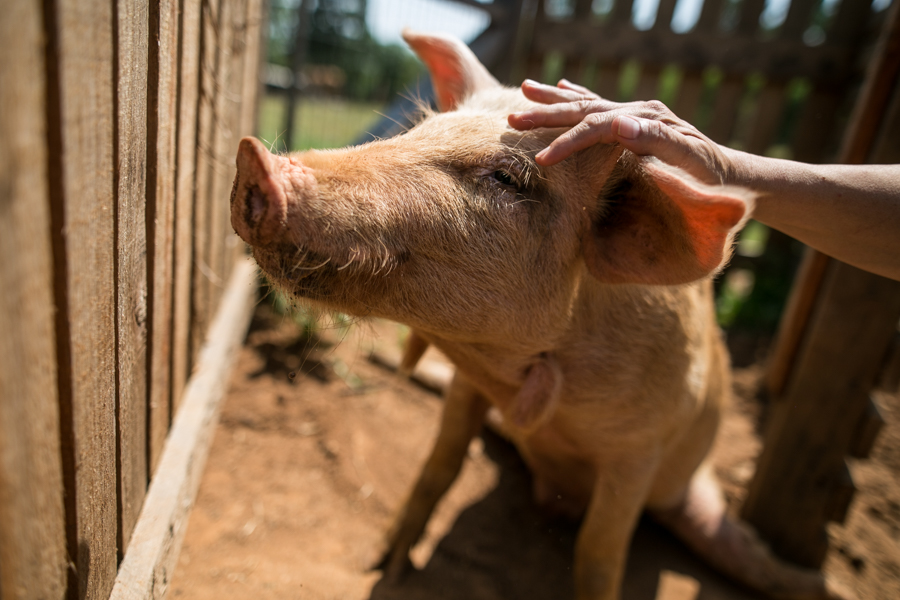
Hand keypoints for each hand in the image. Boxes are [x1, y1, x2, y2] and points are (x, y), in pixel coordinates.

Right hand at [508, 79, 735, 185]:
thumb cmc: (714, 180)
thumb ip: (656, 141)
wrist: (737, 179)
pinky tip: (565, 86)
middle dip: (547, 114)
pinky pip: (601, 106)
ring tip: (525, 89)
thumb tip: (618, 124)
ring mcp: (639, 116)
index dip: (567, 142)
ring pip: (588, 102)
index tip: (542, 161)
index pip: (597, 127)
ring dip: (556, 99)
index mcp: (647, 121)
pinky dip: (580, 95)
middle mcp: (640, 112)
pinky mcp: (639, 124)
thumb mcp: (690, 163)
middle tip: (513, 118)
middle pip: (585, 108)